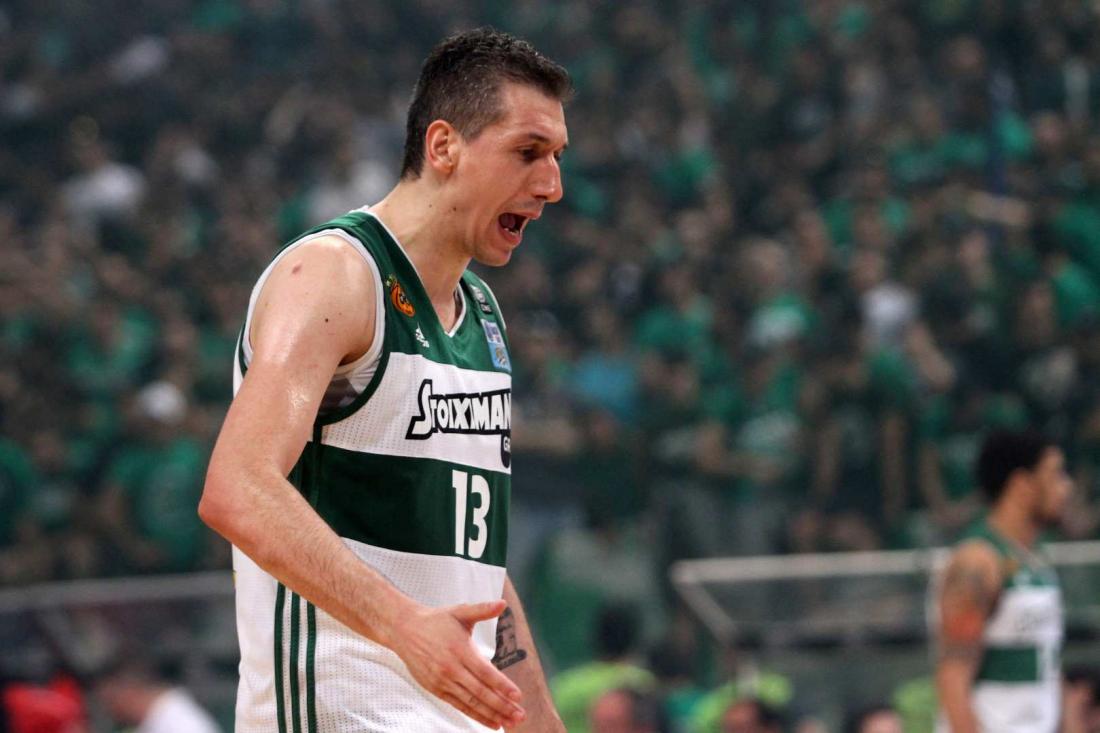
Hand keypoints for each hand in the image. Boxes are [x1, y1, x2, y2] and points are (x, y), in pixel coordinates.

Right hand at [388, 599, 525, 728]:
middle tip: (520, 716)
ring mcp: (442, 681)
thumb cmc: (436, 620)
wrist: (404, 630)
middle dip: (501, 705)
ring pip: (470, 702)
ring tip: (509, 723)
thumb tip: (502, 603)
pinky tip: (491, 722)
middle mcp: (451, 668)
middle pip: (480, 692)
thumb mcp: (460, 612)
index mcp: (460, 649)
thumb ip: (482, 609)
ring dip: (491, 714)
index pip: (485, 672)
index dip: (502, 685)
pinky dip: (475, 715)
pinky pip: (458, 706)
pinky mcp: (436, 689)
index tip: (518, 696)